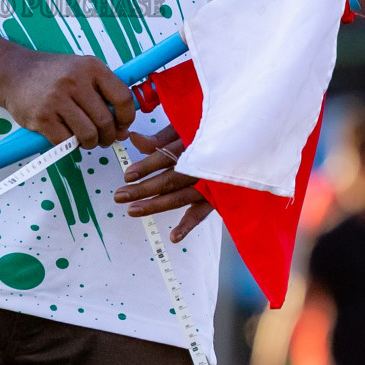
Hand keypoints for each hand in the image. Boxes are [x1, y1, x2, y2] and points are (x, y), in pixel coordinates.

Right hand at [0, 51, 135, 149]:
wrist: (14, 72)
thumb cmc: (52, 75)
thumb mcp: (81, 70)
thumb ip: (103, 92)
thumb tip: (123, 127)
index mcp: (91, 67)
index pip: (123, 97)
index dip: (127, 118)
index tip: (122, 126)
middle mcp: (75, 81)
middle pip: (105, 121)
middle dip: (107, 136)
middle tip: (102, 138)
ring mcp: (57, 99)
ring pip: (88, 135)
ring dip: (90, 143)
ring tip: (85, 138)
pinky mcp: (42, 117)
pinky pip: (66, 141)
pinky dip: (69, 144)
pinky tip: (66, 135)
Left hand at [112, 126, 213, 242]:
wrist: (245, 143)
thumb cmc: (208, 132)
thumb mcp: (185, 127)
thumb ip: (160, 137)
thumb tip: (133, 138)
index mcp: (192, 144)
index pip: (164, 157)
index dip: (145, 166)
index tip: (127, 175)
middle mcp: (200, 166)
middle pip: (168, 180)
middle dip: (142, 189)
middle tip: (119, 196)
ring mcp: (209, 184)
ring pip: (179, 197)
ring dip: (155, 206)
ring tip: (133, 210)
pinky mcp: (217, 198)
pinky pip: (201, 213)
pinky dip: (188, 225)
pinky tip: (173, 237)